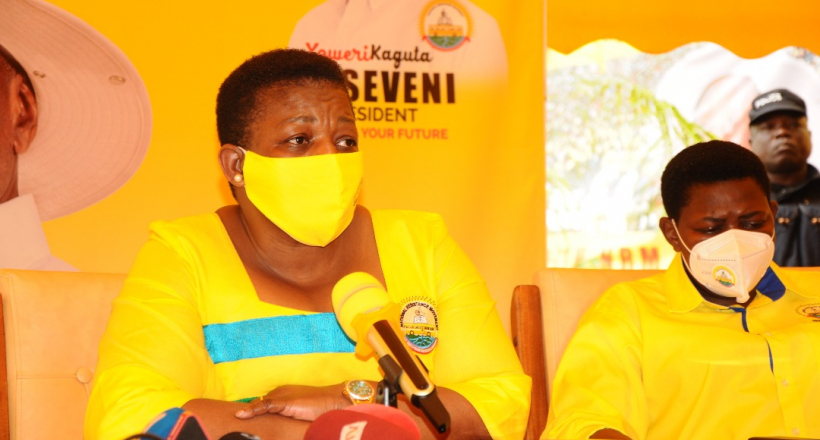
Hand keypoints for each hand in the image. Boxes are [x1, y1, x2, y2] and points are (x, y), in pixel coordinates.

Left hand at [234, 384, 348, 421]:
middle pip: (258, 404)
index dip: (252, 413)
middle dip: (247, 413)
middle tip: (231, 421)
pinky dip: (252, 410)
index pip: (262, 404)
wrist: (336, 402)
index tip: (239, 421)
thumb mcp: (300, 415)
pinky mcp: (285, 401)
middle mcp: (280, 392)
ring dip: (247, 413)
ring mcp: (282, 396)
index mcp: (283, 394)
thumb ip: (287, 417)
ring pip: (259, 405)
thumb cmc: (321, 410)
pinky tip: (241, 415)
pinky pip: (265, 405)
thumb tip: (276, 427)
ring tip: (232, 420)